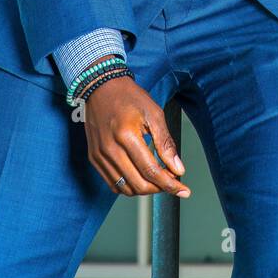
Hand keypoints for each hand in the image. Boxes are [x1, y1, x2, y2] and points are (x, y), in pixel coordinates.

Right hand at [81, 76, 190, 197]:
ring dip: (145, 189)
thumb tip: (178, 169)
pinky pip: (113, 184)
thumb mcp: (154, 114)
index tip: (183, 190)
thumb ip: (166, 143)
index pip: (151, 171)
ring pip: (126, 188)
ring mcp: (99, 155)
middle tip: (172, 181)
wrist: (101, 87)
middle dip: (160, 188)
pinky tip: (140, 178)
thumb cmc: (128, 97)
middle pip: (139, 184)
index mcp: (126, 135)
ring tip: (158, 180)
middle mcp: (110, 149)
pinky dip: (129, 186)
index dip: (170, 184)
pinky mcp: (94, 158)